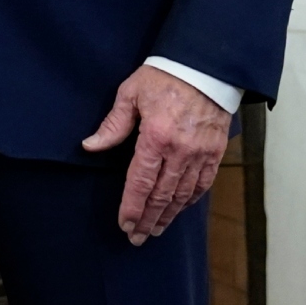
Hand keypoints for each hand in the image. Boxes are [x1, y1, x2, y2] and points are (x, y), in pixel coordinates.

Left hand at [81, 65, 229, 245]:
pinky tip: (180, 209)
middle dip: (147, 219)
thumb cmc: (164, 76)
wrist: (205, 66)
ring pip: (183, 194)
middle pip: (162, 195)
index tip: (124, 224)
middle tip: (136, 237)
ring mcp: (200, 153)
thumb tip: (90, 146)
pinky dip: (190, 200)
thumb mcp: (131, 93)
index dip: (132, 206)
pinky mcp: (215, 152)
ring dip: (168, 215)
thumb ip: (112, 125)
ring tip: (155, 229)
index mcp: (156, 136)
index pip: (141, 182)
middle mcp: (180, 150)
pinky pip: (203, 184)